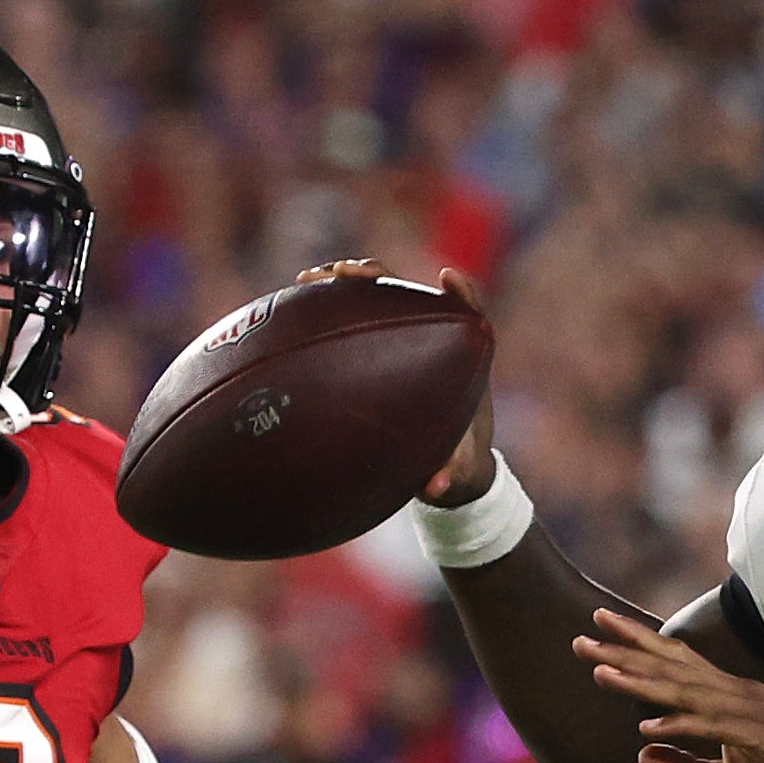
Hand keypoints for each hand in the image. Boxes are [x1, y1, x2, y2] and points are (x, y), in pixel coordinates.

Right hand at [297, 260, 496, 501]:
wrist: (447, 460)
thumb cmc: (458, 459)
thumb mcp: (458, 469)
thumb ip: (451, 475)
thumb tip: (435, 489)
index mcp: (463, 359)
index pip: (468, 312)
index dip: (462, 293)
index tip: (446, 277)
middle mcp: (433, 337)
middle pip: (408, 293)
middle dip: (376, 276)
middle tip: (344, 273)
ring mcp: (403, 336)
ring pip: (376, 296)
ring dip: (344, 281)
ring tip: (307, 278)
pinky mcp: (378, 344)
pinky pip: (354, 316)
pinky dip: (329, 305)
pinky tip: (294, 303)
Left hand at [577, 608, 763, 762]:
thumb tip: (641, 752)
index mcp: (731, 702)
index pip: (676, 668)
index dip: (636, 648)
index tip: (597, 631)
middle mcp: (739, 696)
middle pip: (674, 668)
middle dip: (627, 652)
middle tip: (582, 634)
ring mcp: (754, 714)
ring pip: (689, 693)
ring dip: (644, 683)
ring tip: (601, 672)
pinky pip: (719, 730)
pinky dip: (684, 725)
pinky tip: (650, 725)